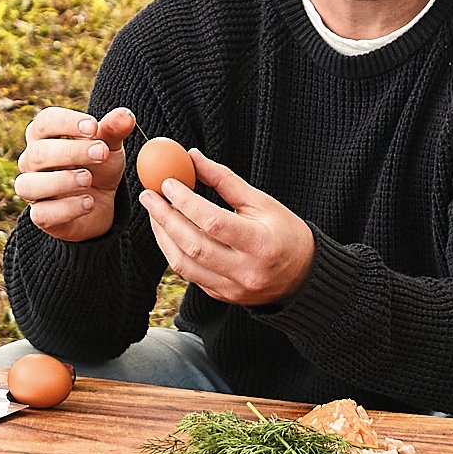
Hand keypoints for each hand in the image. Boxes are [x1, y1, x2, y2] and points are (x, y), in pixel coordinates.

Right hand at [14, 104, 135, 242]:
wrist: (102, 202)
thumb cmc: (98, 165)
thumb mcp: (109, 146)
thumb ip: (115, 129)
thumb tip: (126, 115)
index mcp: (44, 136)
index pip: (45, 121)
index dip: (67, 122)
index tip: (94, 127)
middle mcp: (32, 161)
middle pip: (38, 153)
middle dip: (70, 152)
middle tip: (101, 153)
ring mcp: (33, 190)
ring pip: (30, 185)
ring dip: (61, 181)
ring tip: (89, 179)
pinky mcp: (41, 216)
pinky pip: (43, 214)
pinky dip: (66, 208)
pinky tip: (89, 202)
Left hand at [140, 149, 314, 308]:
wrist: (303, 276)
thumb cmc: (285, 233)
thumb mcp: (261, 202)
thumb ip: (225, 180)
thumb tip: (192, 157)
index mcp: (260, 243)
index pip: (214, 222)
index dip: (186, 202)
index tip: (168, 183)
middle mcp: (246, 270)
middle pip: (193, 245)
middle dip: (165, 218)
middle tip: (149, 196)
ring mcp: (232, 287)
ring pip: (184, 264)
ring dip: (163, 236)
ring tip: (154, 213)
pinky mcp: (222, 296)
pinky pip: (189, 275)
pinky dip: (174, 251)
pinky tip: (167, 233)